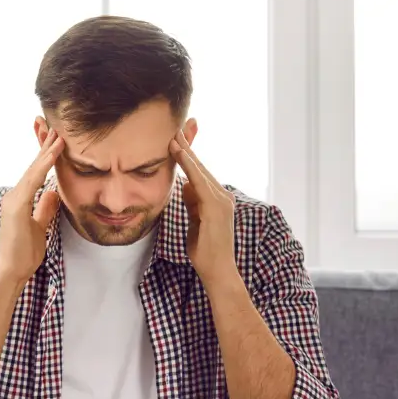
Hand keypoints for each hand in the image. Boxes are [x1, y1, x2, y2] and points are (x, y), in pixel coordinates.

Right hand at [0, 128, 62, 288]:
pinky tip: (54, 153)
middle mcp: (14, 195)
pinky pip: (34, 181)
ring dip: (47, 151)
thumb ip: (44, 209)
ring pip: (34, 170)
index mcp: (19, 200)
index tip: (55, 140)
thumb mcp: (40, 228)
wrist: (11, 271)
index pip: (35, 174)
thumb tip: (53, 193)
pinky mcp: (16, 205)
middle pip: (33, 167)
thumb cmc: (23, 254)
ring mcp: (13, 199)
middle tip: (54, 125)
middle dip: (44, 145)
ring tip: (59, 134)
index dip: (45, 156)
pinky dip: (45, 165)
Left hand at [170, 128, 235, 283]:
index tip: (179, 138)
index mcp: (218, 198)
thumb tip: (184, 187)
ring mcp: (222, 200)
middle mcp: (223, 195)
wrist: (217, 270)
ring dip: (186, 152)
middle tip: (176, 128)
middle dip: (188, 146)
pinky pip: (199, 180)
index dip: (190, 154)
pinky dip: (188, 165)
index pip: (201, 172)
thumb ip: (192, 202)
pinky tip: (178, 153)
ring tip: (173, 135)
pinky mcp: (216, 206)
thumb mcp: (195, 220)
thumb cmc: (205, 249)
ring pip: (200, 170)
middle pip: (201, 166)